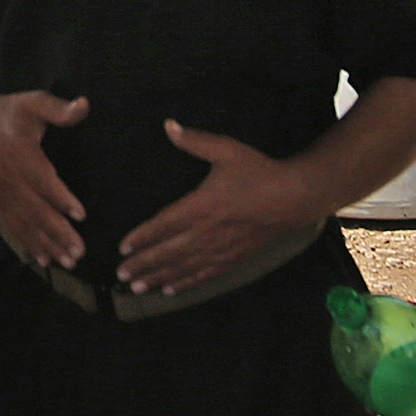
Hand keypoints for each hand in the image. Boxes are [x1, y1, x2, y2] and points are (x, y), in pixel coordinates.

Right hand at [0, 86, 91, 271]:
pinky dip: (27, 243)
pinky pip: (13, 225)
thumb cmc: (10, 112)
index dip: (60, 198)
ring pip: (24, 222)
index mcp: (20, 153)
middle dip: (58, 232)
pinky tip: (43, 259)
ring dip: (46, 244)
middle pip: (35, 209)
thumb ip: (59, 108)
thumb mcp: (34, 102)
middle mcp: (8, 177)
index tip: (81, 215)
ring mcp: (1, 191)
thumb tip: (85, 104)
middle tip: (79, 251)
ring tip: (67, 260)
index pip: (42, 180)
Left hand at [113, 121, 320, 297]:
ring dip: (158, 278)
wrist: (295, 197)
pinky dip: (185, 284)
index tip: (122, 247)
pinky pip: (204, 275)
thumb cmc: (259, 171)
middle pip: (168, 253)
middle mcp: (208, 232)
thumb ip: (195, 141)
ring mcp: (221, 249)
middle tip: (120, 275)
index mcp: (202, 206)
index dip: (142, 237)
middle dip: (143, 264)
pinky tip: (169, 290)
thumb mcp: (227, 150)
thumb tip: (168, 125)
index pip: (164, 225)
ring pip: (183, 268)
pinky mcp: (233, 259)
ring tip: (136, 288)